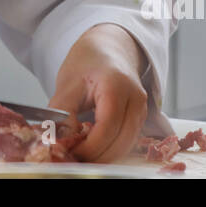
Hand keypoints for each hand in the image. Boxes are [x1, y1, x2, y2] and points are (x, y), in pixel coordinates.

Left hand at [48, 23, 149, 161]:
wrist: (108, 47)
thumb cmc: (87, 62)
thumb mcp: (67, 84)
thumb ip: (63, 114)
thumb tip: (63, 140)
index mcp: (116, 85)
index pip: (107, 127)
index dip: (90, 147)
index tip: (71, 153)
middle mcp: (135, 99)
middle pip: (121, 141)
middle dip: (97, 156)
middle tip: (74, 158)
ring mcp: (142, 108)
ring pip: (127, 145)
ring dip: (105, 155)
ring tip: (81, 154)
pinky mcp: (141, 117)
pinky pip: (129, 140)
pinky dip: (112, 148)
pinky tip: (94, 147)